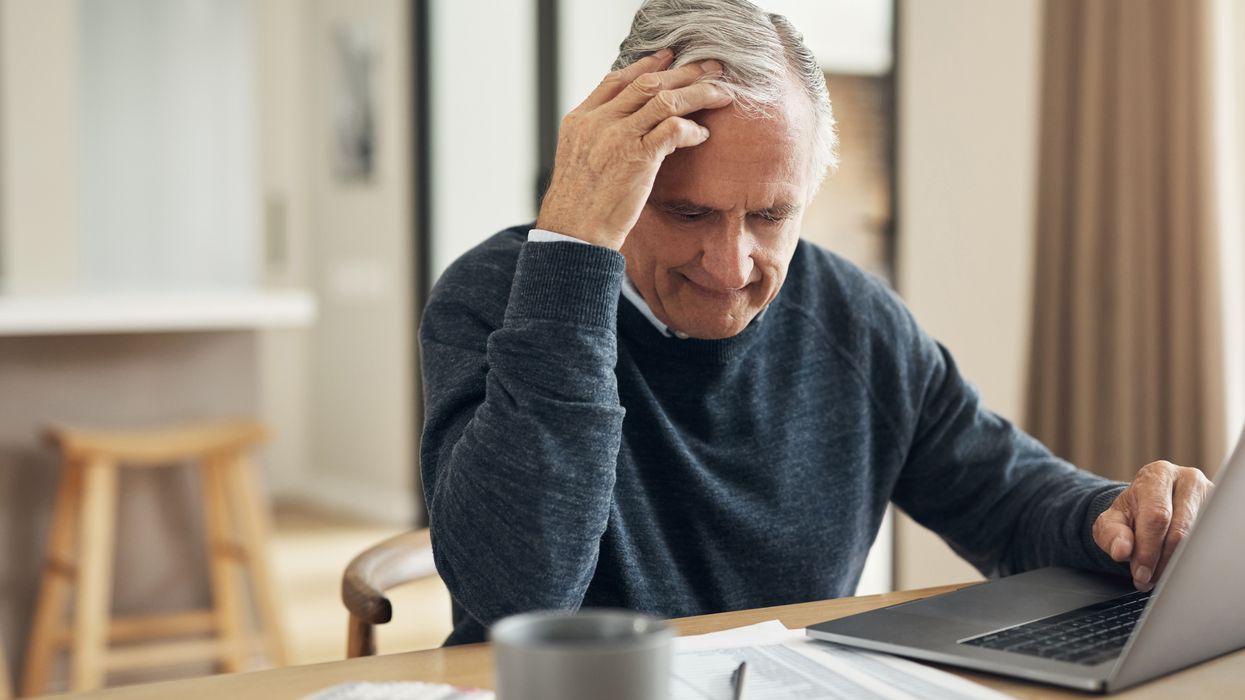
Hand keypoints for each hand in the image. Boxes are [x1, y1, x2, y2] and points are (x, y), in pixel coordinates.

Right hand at [536, 48, 732, 249]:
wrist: (573, 233)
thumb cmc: (579, 206)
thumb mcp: (577, 160)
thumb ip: (597, 137)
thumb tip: (624, 128)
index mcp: (581, 119)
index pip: (617, 80)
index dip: (646, 65)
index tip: (669, 58)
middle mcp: (598, 122)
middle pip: (646, 83)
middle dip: (683, 72)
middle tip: (709, 67)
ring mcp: (618, 137)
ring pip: (665, 99)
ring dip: (698, 92)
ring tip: (720, 93)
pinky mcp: (638, 158)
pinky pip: (673, 128)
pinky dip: (692, 128)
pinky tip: (702, 135)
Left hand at [1093, 461, 1212, 590]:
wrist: (1149, 504)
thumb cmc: (1132, 511)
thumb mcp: (1111, 520)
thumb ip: (1110, 533)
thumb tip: (1121, 551)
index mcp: (1158, 475)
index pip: (1157, 516)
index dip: (1148, 549)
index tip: (1140, 573)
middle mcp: (1187, 480)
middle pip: (1180, 530)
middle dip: (1162, 561)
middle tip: (1148, 579)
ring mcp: (1209, 495)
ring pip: (1197, 539)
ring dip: (1176, 564)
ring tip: (1158, 576)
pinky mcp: (1218, 512)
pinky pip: (1207, 542)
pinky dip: (1190, 560)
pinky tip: (1175, 568)